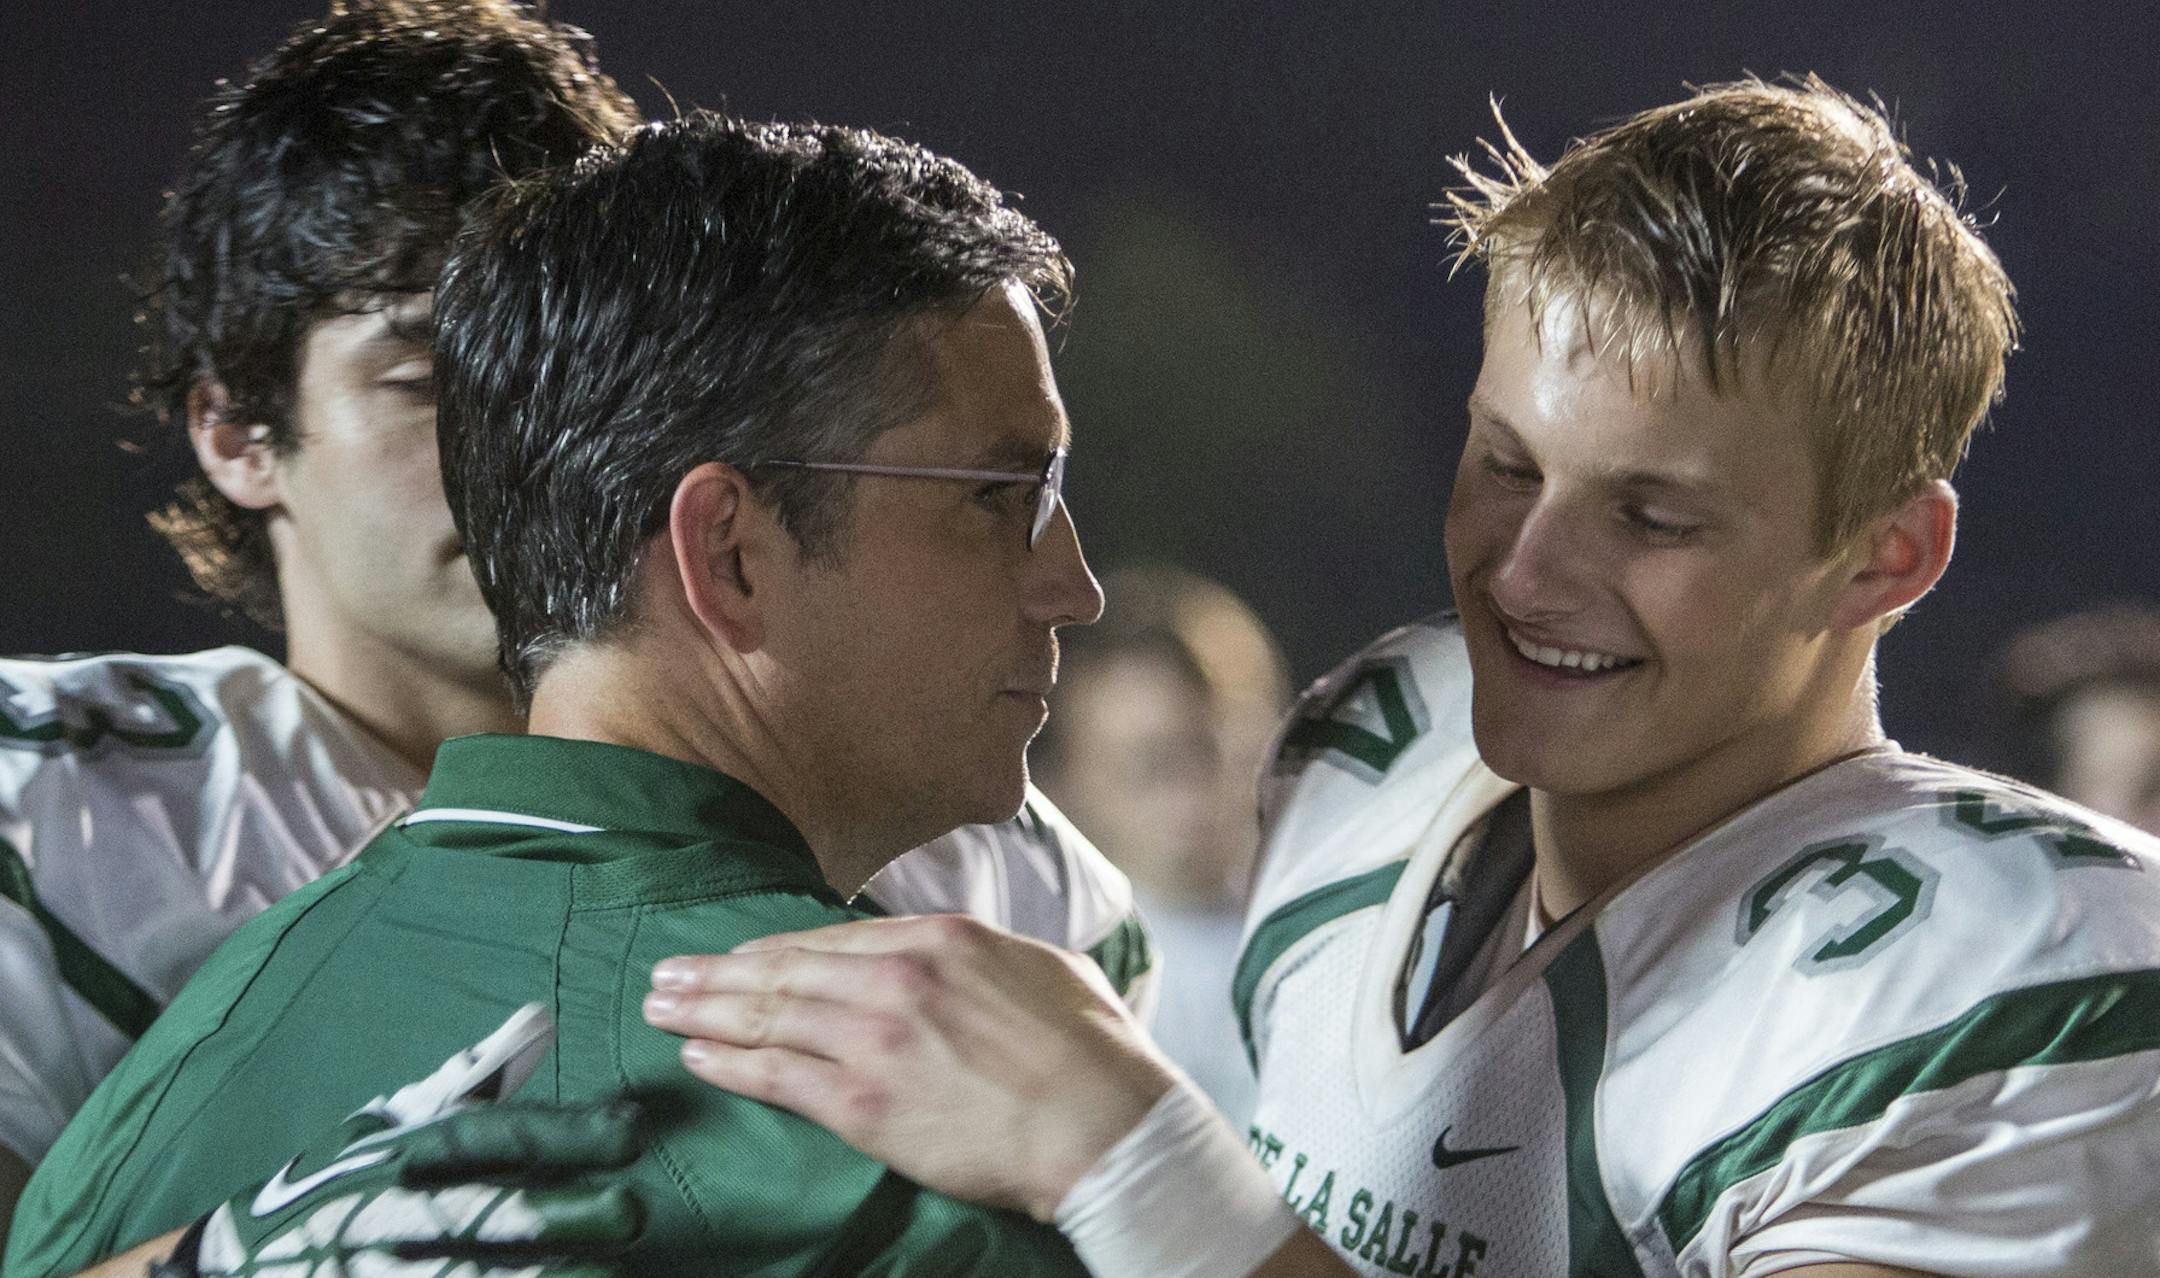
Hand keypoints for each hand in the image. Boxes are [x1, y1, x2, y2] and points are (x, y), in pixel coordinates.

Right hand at [173, 1004, 644, 1277]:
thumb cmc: (327, 1185)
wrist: (233, 1267)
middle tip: (635, 1212)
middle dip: (569, 1216)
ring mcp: (389, 1270)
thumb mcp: (388, 1123)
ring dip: (551, 1275)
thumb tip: (540, 1019)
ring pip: (484, 1277)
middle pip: (497, 1214)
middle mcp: (398, 1211)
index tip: (632, 1133)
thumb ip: (470, 1078)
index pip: (497, 1137)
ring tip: (613, 1274)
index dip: (568, 1136)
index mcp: (404, 1152)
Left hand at [642, 914, 1179, 1221]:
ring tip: (661, 1007)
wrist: (1104, 1124)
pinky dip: (732, 1063)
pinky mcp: (866, 1104)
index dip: (777, 946)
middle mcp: (898, 979)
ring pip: (768, 1015)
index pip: (835, 936)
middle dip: (717, 971)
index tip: (739, 953)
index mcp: (942, 940)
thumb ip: (981, 957)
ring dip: (706, 1010)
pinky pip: (779, 1076)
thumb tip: (959, 959)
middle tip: (667, 972)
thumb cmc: (1089, 1052)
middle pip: (785, 968)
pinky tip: (700, 1055)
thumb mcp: (1039, 967)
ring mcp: (877, 1039)